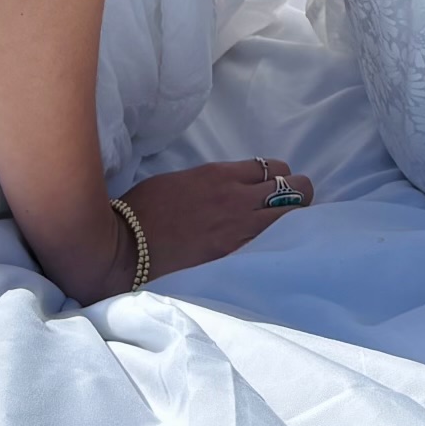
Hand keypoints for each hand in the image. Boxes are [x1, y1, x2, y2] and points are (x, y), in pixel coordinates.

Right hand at [101, 157, 316, 295]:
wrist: (126, 248)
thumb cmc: (143, 212)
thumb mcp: (180, 181)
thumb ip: (210, 184)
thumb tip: (226, 190)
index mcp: (220, 175)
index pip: (272, 168)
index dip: (280, 179)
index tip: (277, 190)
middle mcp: (237, 197)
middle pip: (293, 187)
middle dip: (299, 195)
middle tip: (293, 208)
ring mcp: (238, 229)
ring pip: (292, 215)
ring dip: (297, 219)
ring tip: (292, 229)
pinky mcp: (234, 257)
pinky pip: (273, 244)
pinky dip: (280, 244)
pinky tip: (279, 251)